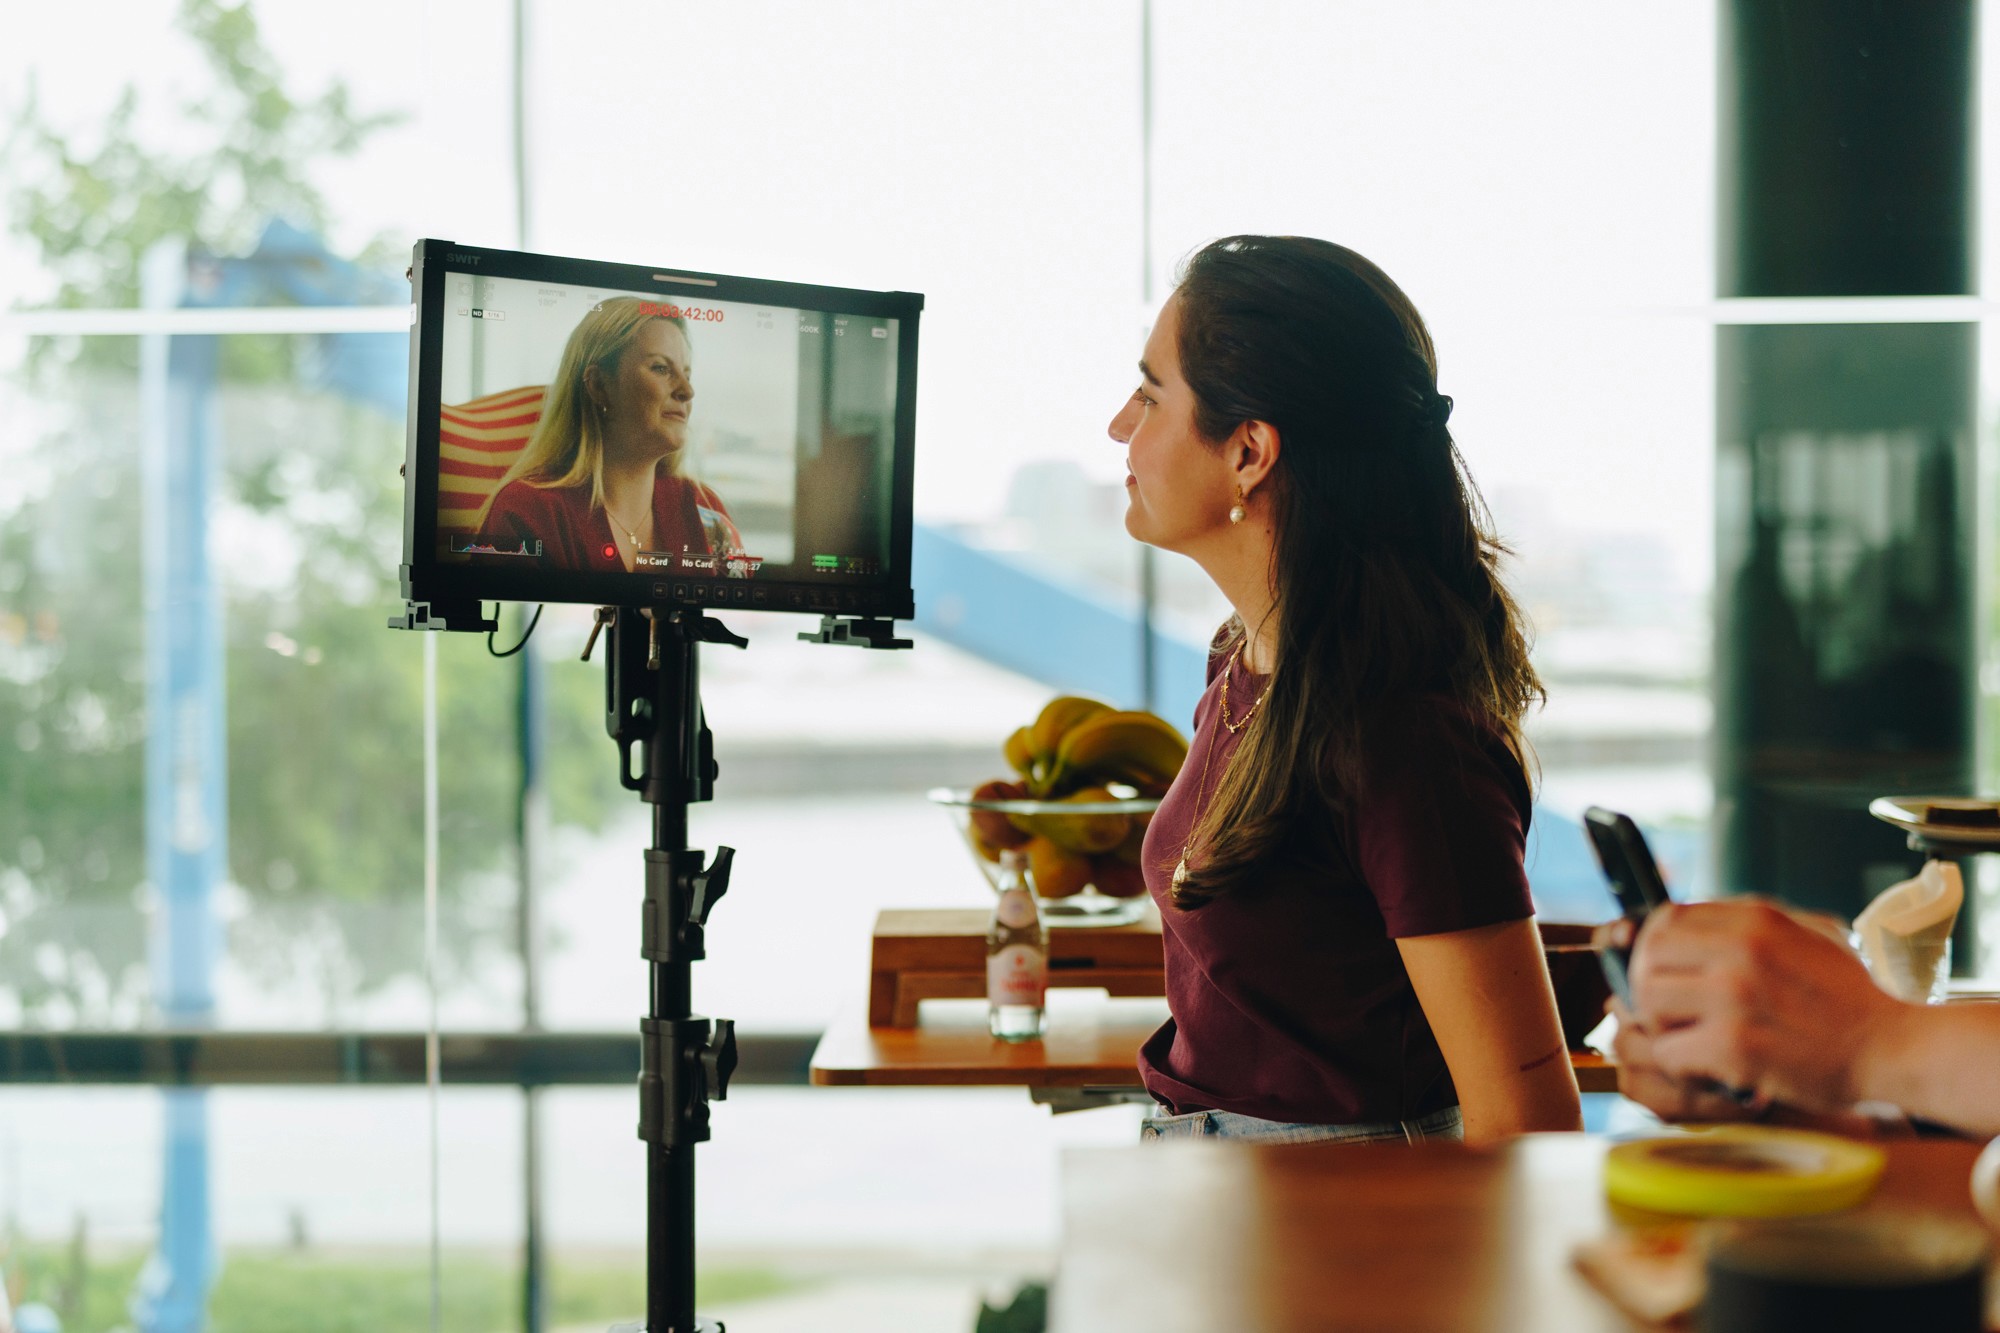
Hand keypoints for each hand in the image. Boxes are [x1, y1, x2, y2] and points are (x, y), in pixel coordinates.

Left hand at [1621, 899, 1908, 1114]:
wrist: (1895, 1047)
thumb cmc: (1851, 998)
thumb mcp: (1809, 933)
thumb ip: (1750, 923)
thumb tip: (1686, 921)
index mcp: (1755, 919)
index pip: (1666, 919)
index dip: (1652, 947)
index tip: (1662, 971)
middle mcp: (1740, 950)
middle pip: (1647, 957)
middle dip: (1646, 987)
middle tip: (1666, 1012)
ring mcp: (1734, 998)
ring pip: (1648, 1003)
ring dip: (1660, 1027)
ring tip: (1688, 1040)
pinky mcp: (1734, 1047)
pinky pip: (1668, 1052)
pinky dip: (1680, 1066)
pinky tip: (1705, 1070)